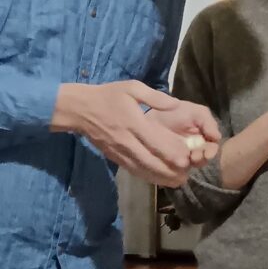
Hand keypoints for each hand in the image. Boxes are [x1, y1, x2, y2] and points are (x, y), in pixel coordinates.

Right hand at [52, 81, 200, 186]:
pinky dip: (147, 176)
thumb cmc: (108, 96)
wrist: (79, 109)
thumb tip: (175, 105)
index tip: (187, 159)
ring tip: (178, 181)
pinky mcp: (114, 157)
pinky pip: (132, 169)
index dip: (171, 152)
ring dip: (160, 177)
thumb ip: (156, 97)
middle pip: (150, 160)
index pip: (155, 142)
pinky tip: (160, 180)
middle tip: (186, 173)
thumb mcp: (132, 87)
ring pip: (142, 168)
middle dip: (169, 169)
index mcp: (133, 123)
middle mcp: (127, 140)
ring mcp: (119, 151)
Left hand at [146, 99, 220, 168]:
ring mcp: (180, 159)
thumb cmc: (174, 112)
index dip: (211, 152)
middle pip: (202, 160)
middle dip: (200, 160)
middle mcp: (194, 151)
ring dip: (188, 165)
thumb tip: (217, 137)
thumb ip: (208, 122)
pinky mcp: (167, 165)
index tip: (207, 153)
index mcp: (203, 139)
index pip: (211, 149)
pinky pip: (172, 171)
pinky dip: (173, 171)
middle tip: (194, 157)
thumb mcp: (195, 112)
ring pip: (188, 167)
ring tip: (184, 161)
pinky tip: (172, 165)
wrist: (149, 115)